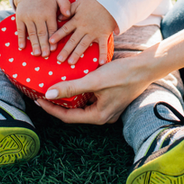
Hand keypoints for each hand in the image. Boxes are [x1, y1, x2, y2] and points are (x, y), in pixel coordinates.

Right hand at [14, 0, 71, 56]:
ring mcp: (28, 17)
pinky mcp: (20, 18)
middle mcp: (38, 15)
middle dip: (44, 45)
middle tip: (46, 55)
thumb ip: (65, 4)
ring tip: (36, 54)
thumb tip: (68, 15)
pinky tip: (22, 47)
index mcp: (49, 12)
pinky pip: (20, 30)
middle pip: (42, 32)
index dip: (53, 39)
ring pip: (32, 33)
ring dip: (34, 44)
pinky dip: (21, 39)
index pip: (52, 28)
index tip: (54, 49)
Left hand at [36, 53, 153, 124]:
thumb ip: (71, 87)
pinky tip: (75, 82)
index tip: (38, 100)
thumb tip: (48, 94)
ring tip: (57, 86)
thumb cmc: (122, 74)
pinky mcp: (111, 99)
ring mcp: (108, 108)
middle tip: (44, 93)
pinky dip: (81, 92)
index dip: (51, 108)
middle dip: (59, 102)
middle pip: (75, 112)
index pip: (68, 116)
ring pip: (83, 105)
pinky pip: (91, 98)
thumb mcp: (94, 80)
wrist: (145, 67)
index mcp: (98, 116)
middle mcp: (103, 116)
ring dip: (70, 96)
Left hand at [49, 0, 117, 64]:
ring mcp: (94, 32)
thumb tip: (59, 18)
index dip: (57, 35)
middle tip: (59, 60)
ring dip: (77, 54)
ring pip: (83, 45)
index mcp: (77, 20)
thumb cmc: (93, 2)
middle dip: (65, 50)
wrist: (110, 2)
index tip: (50, 42)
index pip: (65, 29)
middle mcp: (84, 28)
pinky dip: (103, 54)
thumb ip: (68, 10)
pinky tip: (101, 63)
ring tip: (71, 62)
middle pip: (73, 40)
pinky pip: (103, 46)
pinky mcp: (103, 35)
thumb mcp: (78, 3)